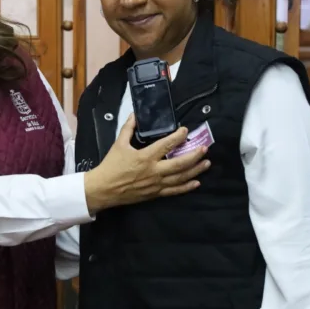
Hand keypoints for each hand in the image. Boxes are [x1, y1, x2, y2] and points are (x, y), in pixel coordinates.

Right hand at [83, 115, 209, 213]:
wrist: (104, 189)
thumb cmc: (111, 166)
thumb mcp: (118, 144)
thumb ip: (128, 128)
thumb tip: (135, 115)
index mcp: (145, 157)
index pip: (166, 145)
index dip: (178, 137)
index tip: (185, 130)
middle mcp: (154, 171)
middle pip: (179, 164)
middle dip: (194, 156)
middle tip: (204, 149)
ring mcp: (156, 184)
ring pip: (180, 178)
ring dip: (195, 170)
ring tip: (206, 163)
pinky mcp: (155, 193)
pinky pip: (174, 191)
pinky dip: (186, 187)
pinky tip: (196, 182)